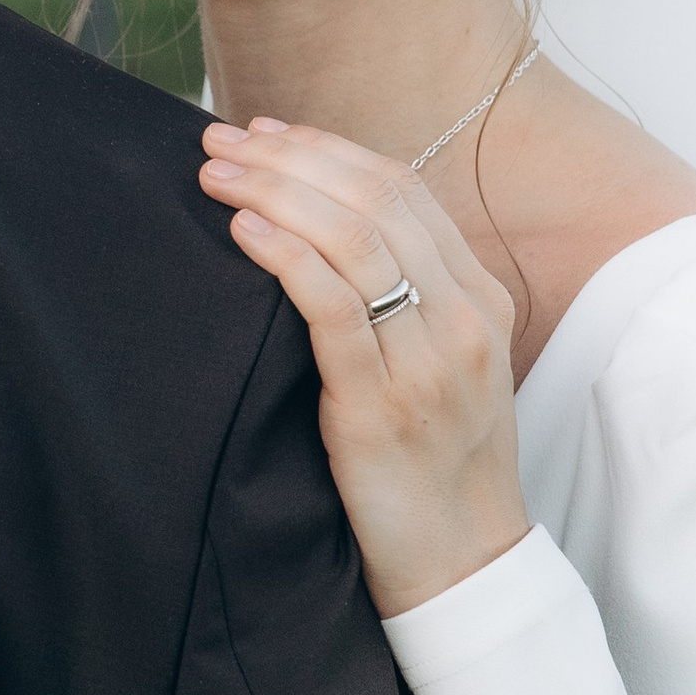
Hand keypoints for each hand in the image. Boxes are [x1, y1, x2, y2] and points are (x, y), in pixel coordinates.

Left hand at [198, 120, 530, 618]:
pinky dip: (284, 256)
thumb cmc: (432, 465)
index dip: (328, 150)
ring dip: (277, 193)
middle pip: (375, 200)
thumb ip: (403, 301)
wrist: (461, 562)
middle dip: (291, 158)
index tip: (266, 132)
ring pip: (355, 240)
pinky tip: (242, 232)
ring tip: (217, 175)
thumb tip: (324, 234)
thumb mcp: (437, 366)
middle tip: (222, 141)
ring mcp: (428, 360)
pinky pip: (332, 307)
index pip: (403, 190)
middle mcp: (462, 318)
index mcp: (478, 298)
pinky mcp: (381, 405)